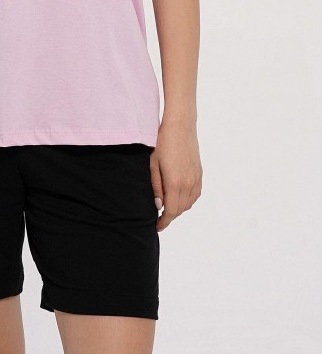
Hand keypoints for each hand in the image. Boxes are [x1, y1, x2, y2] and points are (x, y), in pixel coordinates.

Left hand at [150, 117, 202, 231]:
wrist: (180, 126)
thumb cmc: (162, 143)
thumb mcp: (153, 164)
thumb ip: (156, 187)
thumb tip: (159, 205)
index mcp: (175, 182)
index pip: (171, 211)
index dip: (164, 222)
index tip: (157, 227)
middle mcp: (188, 183)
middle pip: (180, 210)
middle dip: (170, 216)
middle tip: (159, 216)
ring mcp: (196, 178)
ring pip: (189, 204)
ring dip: (179, 209)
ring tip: (168, 206)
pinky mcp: (200, 173)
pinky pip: (196, 194)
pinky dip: (188, 200)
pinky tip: (179, 197)